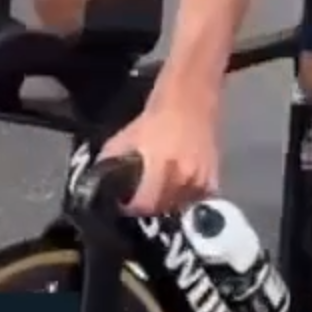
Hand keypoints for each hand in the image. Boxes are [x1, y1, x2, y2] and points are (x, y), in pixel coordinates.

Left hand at [98, 93, 219, 216]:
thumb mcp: (127, 136)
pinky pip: (194, 203)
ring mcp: (201, 182)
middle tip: (136, 198)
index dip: (130, 208)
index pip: (145, 204)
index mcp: (162, 165)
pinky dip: (182, 200)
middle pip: (161, 210)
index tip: (122, 204)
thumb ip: (112, 159)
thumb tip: (98, 179)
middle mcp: (185, 178)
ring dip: (165, 205)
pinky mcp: (213, 183)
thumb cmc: (157, 117)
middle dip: (145, 207)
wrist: (191, 102)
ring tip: (155, 191)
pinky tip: (174, 186)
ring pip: (177, 208)